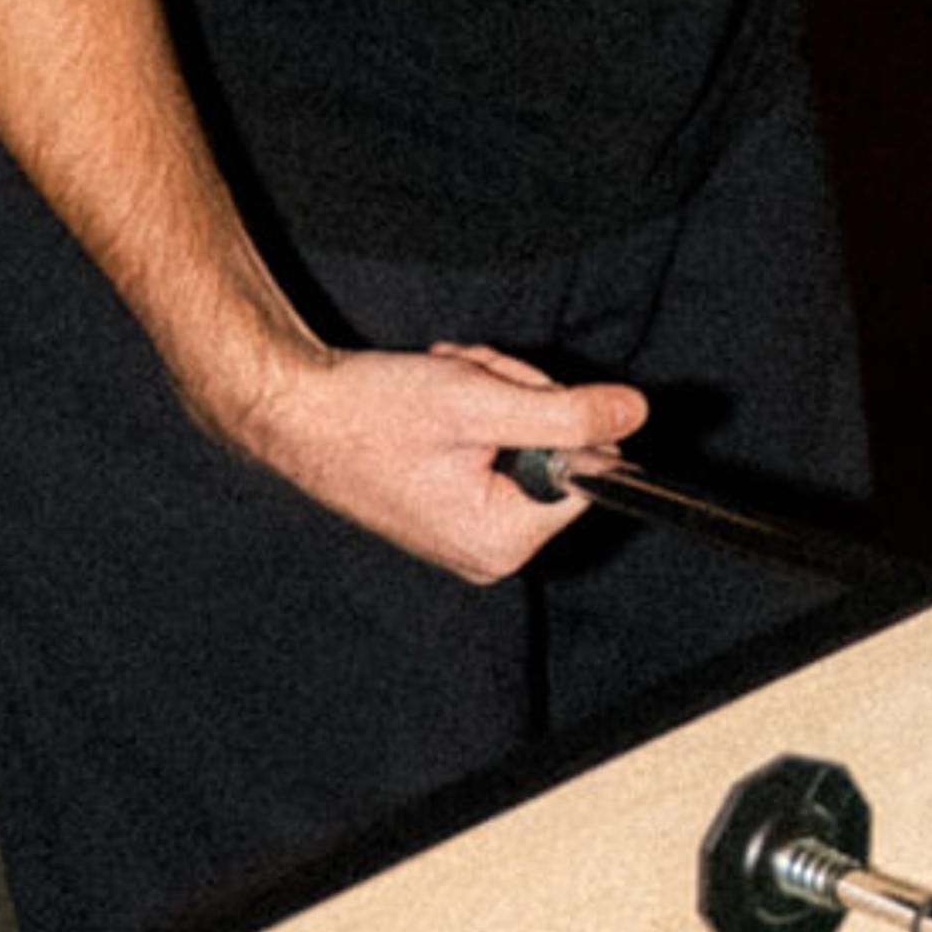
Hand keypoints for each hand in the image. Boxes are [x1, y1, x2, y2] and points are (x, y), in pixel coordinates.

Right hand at [206, 330, 649, 580]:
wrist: (296, 409)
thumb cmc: (371, 412)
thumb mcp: (481, 401)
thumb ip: (566, 412)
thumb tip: (635, 414)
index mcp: (501, 541)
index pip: (588, 473)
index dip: (561, 417)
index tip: (508, 393)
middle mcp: (491, 551)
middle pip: (558, 453)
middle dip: (522, 397)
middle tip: (469, 380)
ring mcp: (473, 531)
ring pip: (530, 438)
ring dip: (497, 392)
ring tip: (444, 385)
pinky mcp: (457, 506)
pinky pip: (499, 446)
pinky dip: (477, 407)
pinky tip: (436, 398)